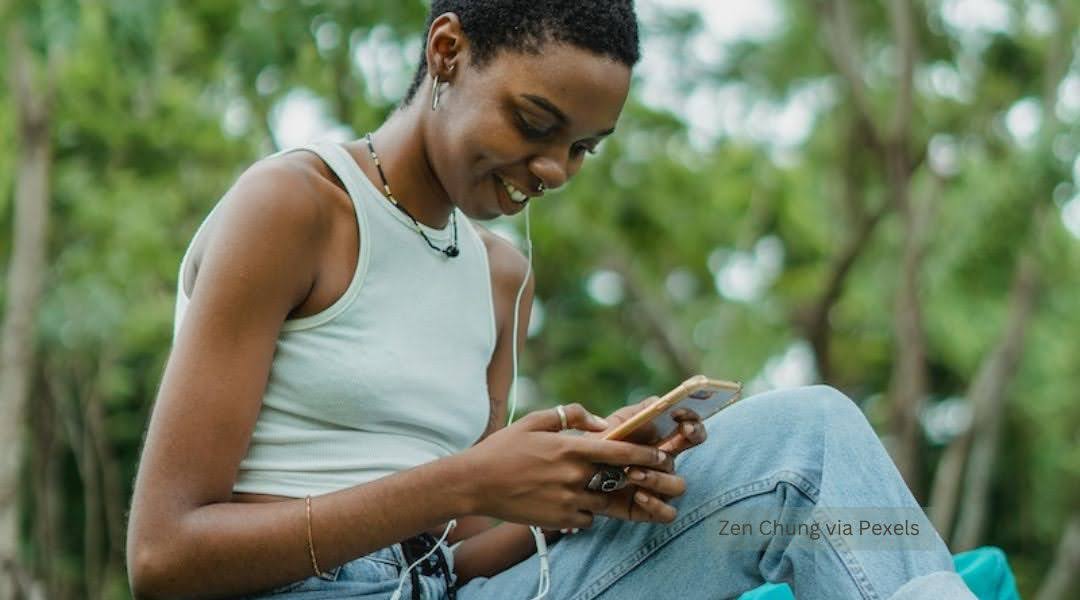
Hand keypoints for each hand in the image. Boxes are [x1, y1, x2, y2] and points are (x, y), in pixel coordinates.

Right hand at [462, 403, 671, 530]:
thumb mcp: (535, 421)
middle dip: (630, 477)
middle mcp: (573, 475)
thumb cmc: (503, 449)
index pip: (621, 453)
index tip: (659, 455)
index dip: (645, 454)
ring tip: (590, 486)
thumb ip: (571, 415)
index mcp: (570, 448)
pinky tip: (569, 500)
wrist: (475, 484)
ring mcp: (568, 500)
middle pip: (618, 480)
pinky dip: (585, 511)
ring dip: (604, 494)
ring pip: (604, 501)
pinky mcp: (560, 519)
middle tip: (635, 474)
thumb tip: (600, 422)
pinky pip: (587, 518)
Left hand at [580, 396, 708, 522]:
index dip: (692, 422)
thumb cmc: (596, 448)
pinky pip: (668, 513)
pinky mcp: (649, 510)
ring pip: (678, 485)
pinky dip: (656, 505)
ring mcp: (660, 487)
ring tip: (632, 473)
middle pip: (691, 457)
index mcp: (660, 440)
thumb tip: (659, 402)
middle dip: (686, 443)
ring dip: (658, 479)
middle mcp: (665, 463)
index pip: (690, 430)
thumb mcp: (612, 425)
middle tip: (668, 441)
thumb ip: (634, 413)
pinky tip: (638, 495)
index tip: (680, 417)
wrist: (575, 476)